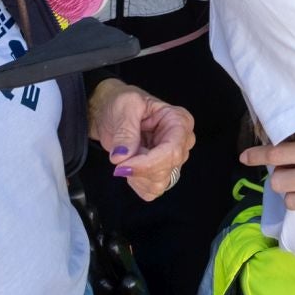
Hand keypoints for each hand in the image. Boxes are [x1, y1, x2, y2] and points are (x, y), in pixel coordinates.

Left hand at [90, 79, 195, 200]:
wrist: (113, 112)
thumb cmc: (123, 103)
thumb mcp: (124, 107)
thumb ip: (125, 132)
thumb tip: (122, 157)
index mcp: (179, 121)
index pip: (172, 151)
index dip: (147, 163)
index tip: (121, 165)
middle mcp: (182, 142)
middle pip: (166, 169)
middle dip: (139, 169)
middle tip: (118, 157)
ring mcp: (173, 159)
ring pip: (159, 184)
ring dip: (136, 176)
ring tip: (125, 157)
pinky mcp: (162, 172)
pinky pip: (151, 190)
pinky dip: (136, 183)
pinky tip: (130, 166)